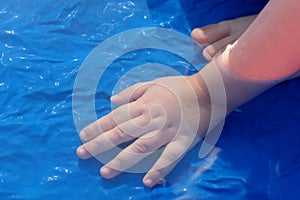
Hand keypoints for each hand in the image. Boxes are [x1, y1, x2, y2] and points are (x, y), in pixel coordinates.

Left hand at [76, 75, 211, 186]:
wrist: (207, 90)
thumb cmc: (177, 86)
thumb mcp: (152, 82)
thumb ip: (131, 92)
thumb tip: (111, 101)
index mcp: (143, 104)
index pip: (115, 117)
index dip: (98, 127)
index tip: (83, 137)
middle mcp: (151, 119)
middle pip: (122, 133)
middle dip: (100, 144)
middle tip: (82, 154)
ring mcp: (167, 131)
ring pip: (141, 147)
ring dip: (122, 160)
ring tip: (105, 172)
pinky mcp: (183, 140)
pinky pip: (170, 157)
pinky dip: (159, 169)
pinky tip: (147, 181)